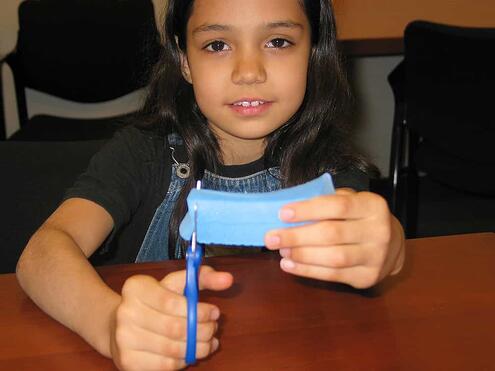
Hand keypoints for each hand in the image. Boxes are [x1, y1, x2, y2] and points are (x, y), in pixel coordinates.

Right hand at [110, 266, 232, 369]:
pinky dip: (184, 360)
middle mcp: (126, 312)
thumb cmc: (155, 301)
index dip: (199, 310)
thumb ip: (202, 278)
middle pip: (175, 328)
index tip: (215, 312)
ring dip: (198, 347)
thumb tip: (227, 279)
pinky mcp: (128, 361)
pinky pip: (166, 365)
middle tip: (214, 328)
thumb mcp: (176, 284)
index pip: (172, 302)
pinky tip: (191, 352)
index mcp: (136, 288)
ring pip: (173, 349)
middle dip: (203, 330)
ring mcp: (124, 339)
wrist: (120, 325)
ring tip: (208, 341)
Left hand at [264, 189, 404, 288]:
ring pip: (332, 258)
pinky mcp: (367, 277)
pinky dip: (307, 271)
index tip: (282, 213)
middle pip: (332, 234)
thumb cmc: (360, 218)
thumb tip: (287, 210)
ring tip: (281, 251)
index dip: (308, 210)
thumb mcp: (351, 201)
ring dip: (301, 255)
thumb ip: (326, 202)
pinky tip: (289, 265)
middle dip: (297, 236)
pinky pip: (332, 275)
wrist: (392, 246)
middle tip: (271, 237)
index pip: (338, 206)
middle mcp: (379, 231)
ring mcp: (375, 257)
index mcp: (373, 206)